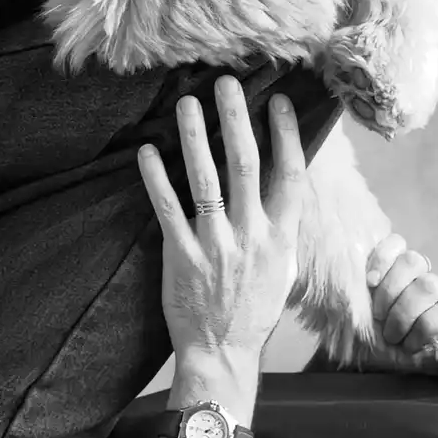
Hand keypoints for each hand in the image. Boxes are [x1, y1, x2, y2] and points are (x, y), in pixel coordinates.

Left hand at [137, 77, 308, 368]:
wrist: (222, 353)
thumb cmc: (254, 310)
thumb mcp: (283, 268)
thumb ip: (282, 227)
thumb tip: (286, 185)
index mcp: (281, 237)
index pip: (288, 176)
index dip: (285, 135)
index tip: (278, 101)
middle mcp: (251, 236)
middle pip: (244, 165)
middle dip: (235, 120)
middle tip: (226, 84)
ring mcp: (215, 244)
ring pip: (204, 179)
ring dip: (194, 137)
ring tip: (186, 103)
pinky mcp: (181, 255)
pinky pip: (167, 207)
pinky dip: (156, 177)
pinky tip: (148, 151)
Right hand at [365, 233, 437, 371]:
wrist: (356, 343)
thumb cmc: (388, 354)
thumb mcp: (418, 361)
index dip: (428, 326)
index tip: (407, 345)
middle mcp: (433, 288)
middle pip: (427, 285)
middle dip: (404, 312)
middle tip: (388, 332)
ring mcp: (412, 270)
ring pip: (412, 261)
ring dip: (389, 291)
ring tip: (377, 313)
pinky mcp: (388, 256)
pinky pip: (393, 244)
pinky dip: (381, 261)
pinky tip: (370, 281)